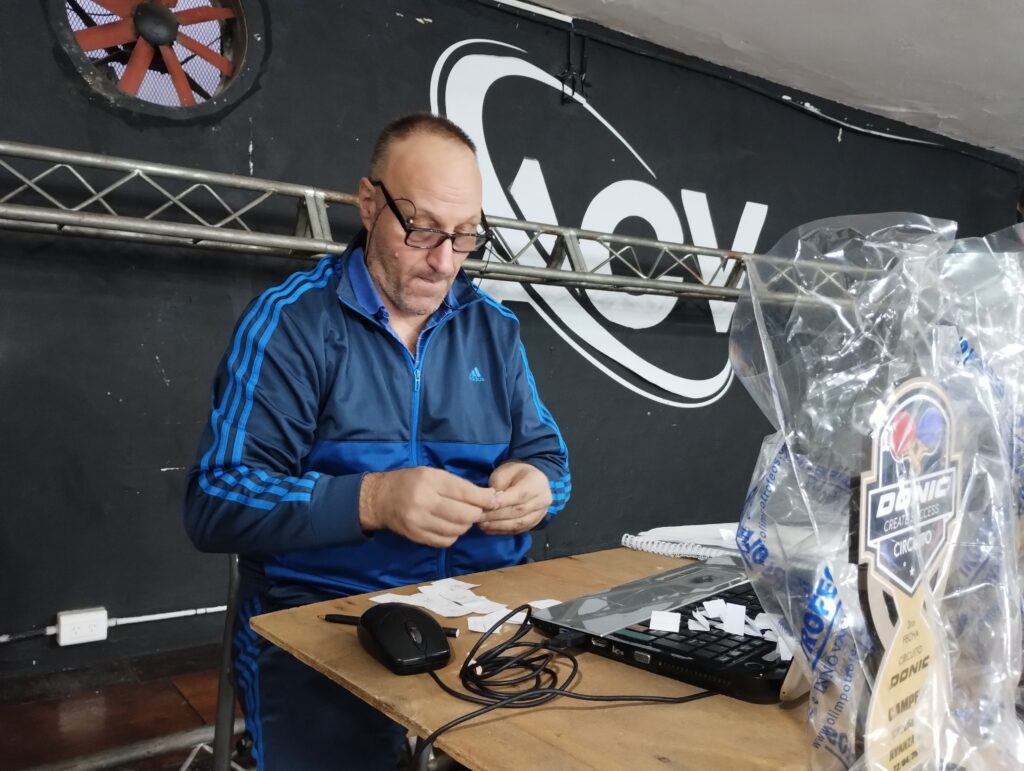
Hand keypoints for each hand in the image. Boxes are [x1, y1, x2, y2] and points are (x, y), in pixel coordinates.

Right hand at [358, 467, 497, 547]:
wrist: (380, 499)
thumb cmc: (411, 481)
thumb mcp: (433, 474)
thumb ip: (460, 486)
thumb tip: (490, 497)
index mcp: (429, 481)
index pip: (465, 492)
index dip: (484, 499)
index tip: (494, 500)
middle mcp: (424, 502)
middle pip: (463, 515)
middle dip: (477, 514)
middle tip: (479, 511)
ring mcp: (419, 522)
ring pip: (456, 530)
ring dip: (466, 525)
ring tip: (462, 518)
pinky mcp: (416, 536)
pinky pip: (445, 541)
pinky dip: (453, 535)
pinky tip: (450, 526)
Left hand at [479, 462, 551, 535]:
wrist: (531, 479)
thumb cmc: (515, 473)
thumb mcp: (504, 472)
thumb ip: (499, 486)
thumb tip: (492, 503)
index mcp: (537, 481)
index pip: (520, 495)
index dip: (502, 502)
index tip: (485, 506)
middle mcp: (543, 498)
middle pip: (519, 511)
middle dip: (497, 516)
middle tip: (480, 517)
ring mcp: (541, 512)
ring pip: (520, 523)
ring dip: (499, 526)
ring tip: (483, 525)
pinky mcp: (535, 522)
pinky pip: (520, 530)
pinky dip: (504, 531)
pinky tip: (490, 529)